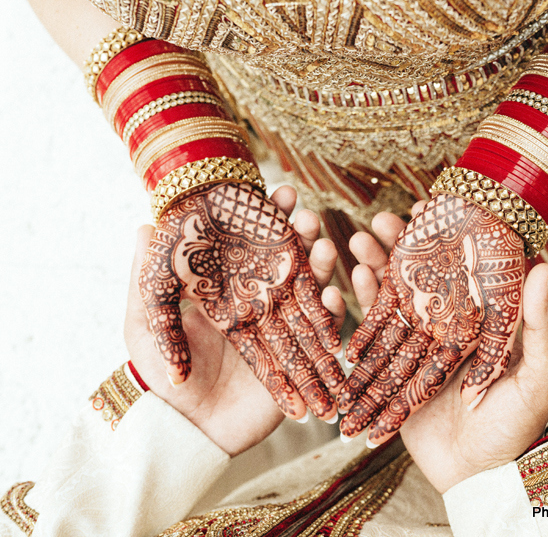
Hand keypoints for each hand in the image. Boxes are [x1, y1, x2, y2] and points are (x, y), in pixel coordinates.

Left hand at [139, 182, 344, 421]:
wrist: (178, 429)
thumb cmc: (154, 376)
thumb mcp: (143, 320)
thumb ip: (143, 276)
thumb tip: (140, 226)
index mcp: (226, 292)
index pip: (252, 246)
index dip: (269, 218)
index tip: (281, 191)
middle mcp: (257, 307)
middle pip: (287, 263)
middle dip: (302, 237)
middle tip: (310, 216)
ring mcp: (279, 332)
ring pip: (308, 292)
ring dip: (322, 270)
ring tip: (327, 248)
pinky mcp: (296, 361)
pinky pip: (319, 334)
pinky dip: (331, 316)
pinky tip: (333, 296)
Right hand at [346, 210, 547, 492]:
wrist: (478, 475)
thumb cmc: (517, 428)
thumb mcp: (538, 378)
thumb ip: (540, 327)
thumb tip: (544, 266)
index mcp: (489, 322)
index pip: (469, 268)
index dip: (452, 236)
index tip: (436, 207)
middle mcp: (455, 326)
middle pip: (428, 274)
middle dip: (407, 245)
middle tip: (387, 218)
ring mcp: (425, 343)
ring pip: (400, 294)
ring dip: (380, 264)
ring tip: (362, 237)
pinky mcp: (399, 365)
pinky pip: (380, 328)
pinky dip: (366, 301)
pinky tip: (354, 275)